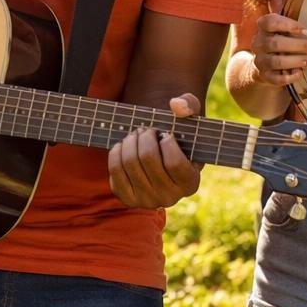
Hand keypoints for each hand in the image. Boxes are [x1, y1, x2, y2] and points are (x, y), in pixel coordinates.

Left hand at [108, 94, 202, 208]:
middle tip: (146, 129)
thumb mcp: (189, 117)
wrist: (157, 152)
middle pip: (148, 159)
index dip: (166, 142)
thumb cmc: (177, 133)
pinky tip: (125, 146)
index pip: (174, 163)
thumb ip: (189, 105)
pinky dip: (117, 151)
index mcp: (190, 183)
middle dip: (145, 135)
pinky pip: (115, 170)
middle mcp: (170, 198)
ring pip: (130, 162)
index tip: (165, 134)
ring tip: (136, 135)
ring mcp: (147, 201)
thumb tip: (176, 105)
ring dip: (130, 140)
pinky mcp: (127, 198)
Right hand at [248, 12, 306, 86]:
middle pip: (276, 43)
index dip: (288, 25)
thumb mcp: (283, 28)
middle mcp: (259, 43)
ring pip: (277, 61)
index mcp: (263, 27)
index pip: (270, 22)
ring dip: (297, 61)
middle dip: (300, 46)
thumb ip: (293, 25)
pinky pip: (275, 78)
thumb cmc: (281, 39)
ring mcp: (260, 60)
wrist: (264, 62)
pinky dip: (289, 77)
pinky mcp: (264, 75)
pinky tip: (300, 73)